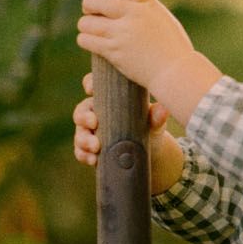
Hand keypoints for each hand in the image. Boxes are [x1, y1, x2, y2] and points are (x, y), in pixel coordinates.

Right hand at [71, 73, 183, 194]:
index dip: (89, 84)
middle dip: (84, 117)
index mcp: (108, 99)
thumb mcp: (154, 122)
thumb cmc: (149, 127)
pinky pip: (80, 151)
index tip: (91, 89)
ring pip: (79, 132)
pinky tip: (93, 159)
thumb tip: (163, 110)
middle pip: (81, 110)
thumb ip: (156, 116)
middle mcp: (95, 113)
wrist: (149, 153)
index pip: (93, 85)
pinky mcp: (89, 150)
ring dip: (84, 139)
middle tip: (93, 123)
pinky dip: (84, 155)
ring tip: (96, 147)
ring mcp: (90, 132)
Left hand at [77, 0, 221, 124]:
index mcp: (149, 6)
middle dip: (88, 5)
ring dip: (85, 25)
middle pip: (98, 2)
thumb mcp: (164, 21)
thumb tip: (126, 9)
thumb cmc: (174, 50)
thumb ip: (146, 12)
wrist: (176, 72)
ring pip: (87, 23)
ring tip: (88, 29)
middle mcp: (134, 16)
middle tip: (89, 11)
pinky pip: (88, 41)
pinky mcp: (115, 52)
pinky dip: (85, 40)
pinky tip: (87, 41)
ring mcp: (122, 34)